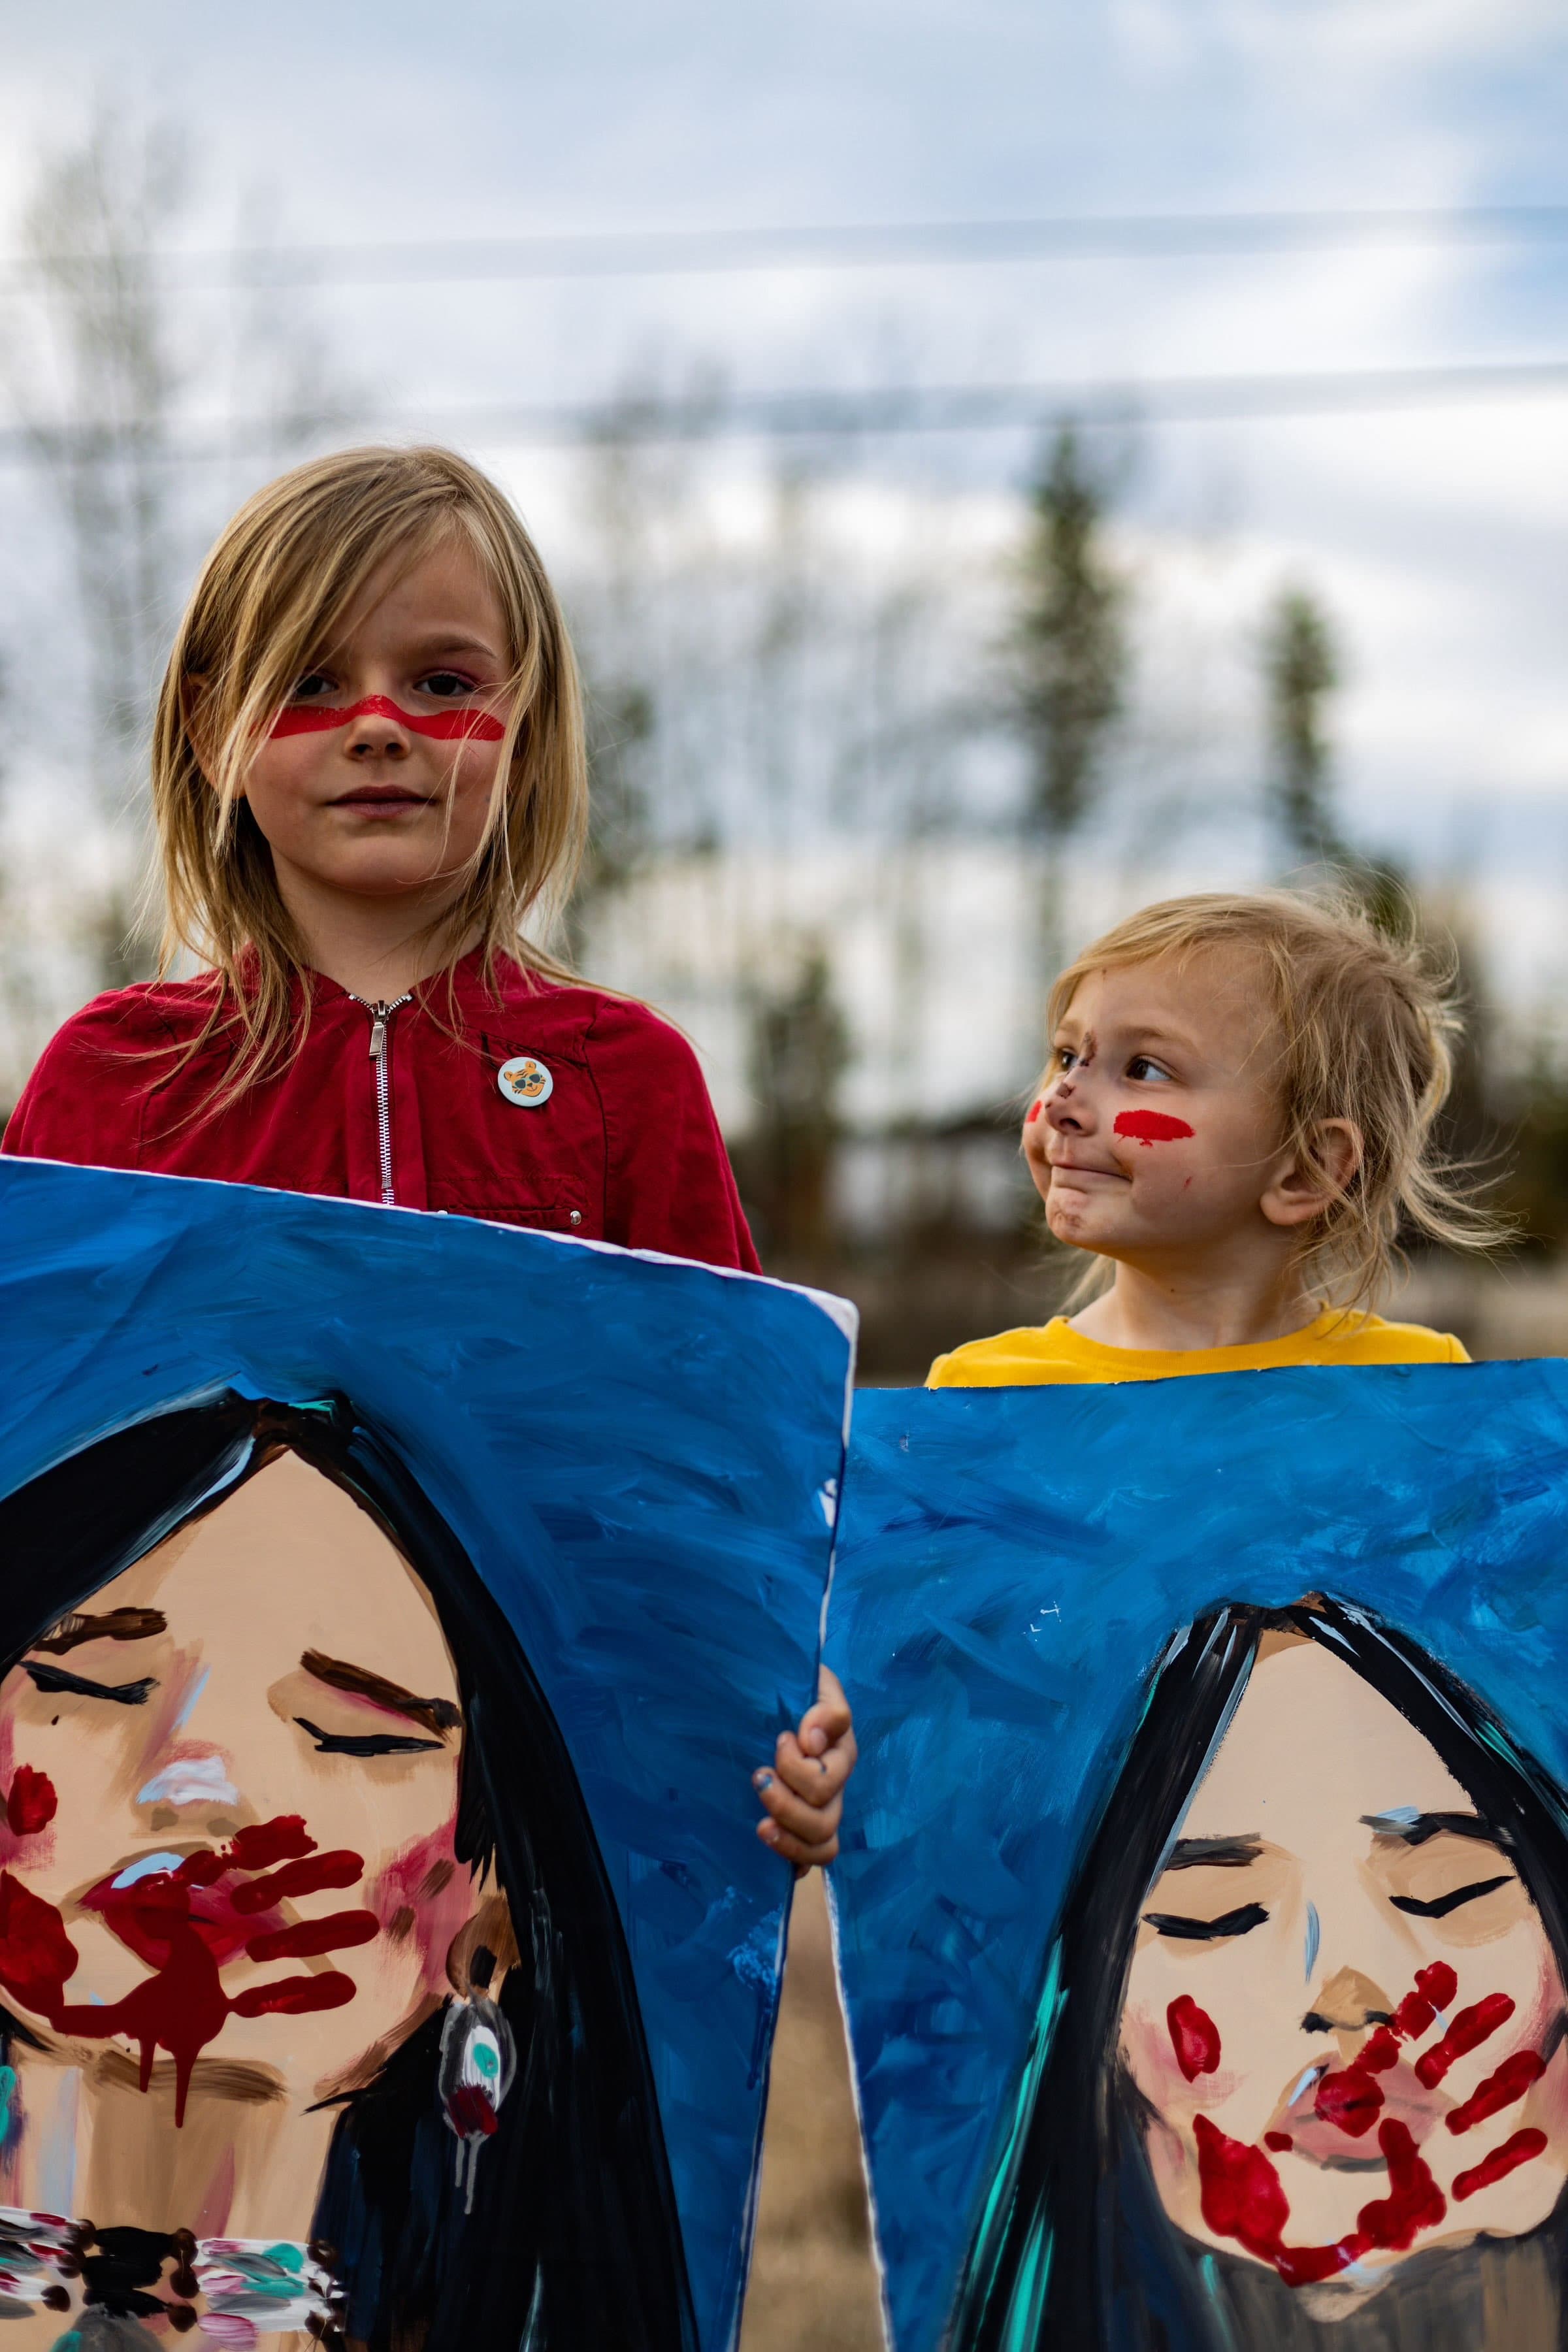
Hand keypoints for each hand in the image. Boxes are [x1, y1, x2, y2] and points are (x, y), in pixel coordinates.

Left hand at [752, 1666, 856, 1870]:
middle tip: (758, 1778)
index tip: (780, 1739)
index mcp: (840, 1754)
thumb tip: (814, 1740)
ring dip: (789, 1840)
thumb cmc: (796, 1690)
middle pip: (825, 1819)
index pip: (829, 1777)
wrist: (773, 1695)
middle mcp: (834, 1788)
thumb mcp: (816, 1684)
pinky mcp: (799, 1828)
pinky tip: (769, 1851)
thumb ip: (825, 1708)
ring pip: (822, 1846)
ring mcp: (819, 1811)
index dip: (799, 1768)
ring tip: (760, 1826)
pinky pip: (808, 1861)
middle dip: (787, 1805)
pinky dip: (793, 1862)